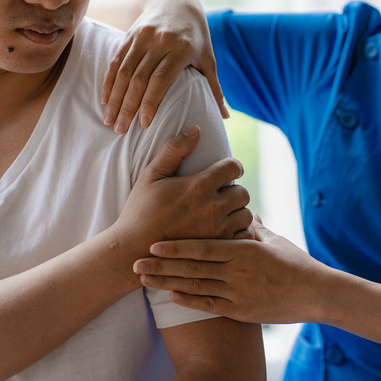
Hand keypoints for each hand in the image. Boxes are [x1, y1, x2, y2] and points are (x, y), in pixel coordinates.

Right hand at [100, 0, 227, 133]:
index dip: (151, 101)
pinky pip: (116, 61)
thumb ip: (214, 88)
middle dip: (128, 106)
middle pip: (139, 78)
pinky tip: (104, 100)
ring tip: (110, 120)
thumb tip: (224, 117)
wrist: (177, 0)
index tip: (144, 124)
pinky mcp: (130, 35)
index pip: (161, 78)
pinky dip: (109, 82)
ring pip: (124, 71)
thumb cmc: (196, 35)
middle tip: (120, 130)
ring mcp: (142, 37)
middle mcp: (160, 41)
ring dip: (115, 98)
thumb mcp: (208, 58)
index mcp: (182, 48)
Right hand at [109, 125, 252, 264]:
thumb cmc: (140, 211)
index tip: (225, 172)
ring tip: (224, 214)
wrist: (134, 250)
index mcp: (200, 185)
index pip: (234, 167)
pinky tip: (225, 231)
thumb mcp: (151, 175)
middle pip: (243, 192)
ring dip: (237, 212)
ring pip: (246, 215)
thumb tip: (196, 130)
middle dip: (234, 191)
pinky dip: (238, 233)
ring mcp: (218, 230)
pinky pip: (244, 236)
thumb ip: (174, 150)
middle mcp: (213, 206)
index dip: (231, 167)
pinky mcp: (219, 248)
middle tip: (222, 195)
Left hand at [132, 217, 328, 323]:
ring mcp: (238, 292)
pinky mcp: (242, 311)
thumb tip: (244, 212)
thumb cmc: (295, 263)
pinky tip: (171, 297)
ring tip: (145, 279)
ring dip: (168, 283)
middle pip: (192, 267)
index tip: (153, 244)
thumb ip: (255, 227)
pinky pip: (211, 305)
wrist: (316, 292)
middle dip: (162, 265)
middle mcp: (237, 270)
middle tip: (135, 263)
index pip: (203, 247)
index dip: (176, 246)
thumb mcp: (274, 240)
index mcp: (243, 249)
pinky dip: (190, 301)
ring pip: (197, 286)